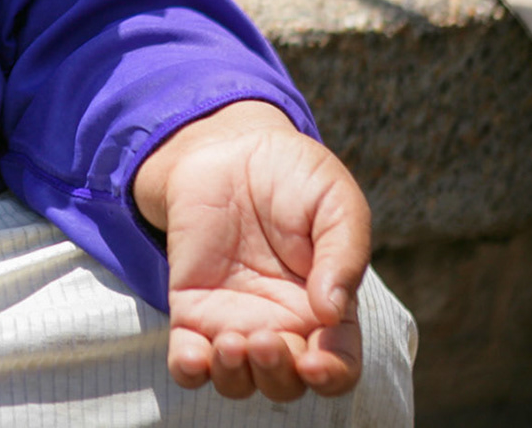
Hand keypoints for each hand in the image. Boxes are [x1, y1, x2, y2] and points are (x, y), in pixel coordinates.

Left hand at [132, 100, 369, 402]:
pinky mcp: (192, 307)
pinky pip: (188, 358)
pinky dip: (190, 369)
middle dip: (278, 375)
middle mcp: (284, 325)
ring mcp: (235, 321)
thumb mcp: (335, 201)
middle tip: (263, 339)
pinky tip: (194, 356)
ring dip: (234, 376)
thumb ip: (343, 254)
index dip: (331, 376)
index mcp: (329, 310)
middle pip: (287, 383)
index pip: (338, 364)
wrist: (231, 148)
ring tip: (229, 342)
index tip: (315, 363)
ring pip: (239, 380)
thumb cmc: (294, 176)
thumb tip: (332, 312)